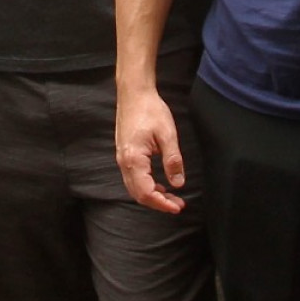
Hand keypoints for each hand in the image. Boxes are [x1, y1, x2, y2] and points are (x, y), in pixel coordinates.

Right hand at [115, 85, 187, 213]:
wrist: (133, 93)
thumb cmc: (150, 110)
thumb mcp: (167, 135)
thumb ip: (172, 161)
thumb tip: (178, 184)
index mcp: (133, 159)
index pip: (146, 192)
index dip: (162, 204)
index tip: (178, 207)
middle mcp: (124, 161)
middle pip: (138, 194)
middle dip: (158, 203)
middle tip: (178, 205)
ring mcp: (121, 158)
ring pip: (134, 187)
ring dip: (152, 196)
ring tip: (171, 197)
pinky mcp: (124, 153)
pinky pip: (132, 178)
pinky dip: (146, 186)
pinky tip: (159, 184)